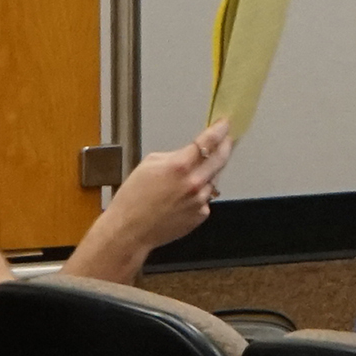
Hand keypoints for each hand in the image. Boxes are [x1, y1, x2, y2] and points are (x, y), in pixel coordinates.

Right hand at [91, 119, 231, 260]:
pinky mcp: (201, 215)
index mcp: (179, 166)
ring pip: (214, 179)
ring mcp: (200, 200)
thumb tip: (190, 153)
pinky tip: (184, 197)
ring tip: (192, 176)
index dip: (219, 130)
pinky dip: (200, 194)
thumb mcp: (148, 165)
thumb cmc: (133, 199)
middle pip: (220, 158)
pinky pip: (206, 198)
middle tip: (226, 140)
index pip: (208, 141)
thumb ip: (174, 156)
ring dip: (210, 173)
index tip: (224, 124)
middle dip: (225, 146)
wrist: (129, 231)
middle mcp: (194, 183)